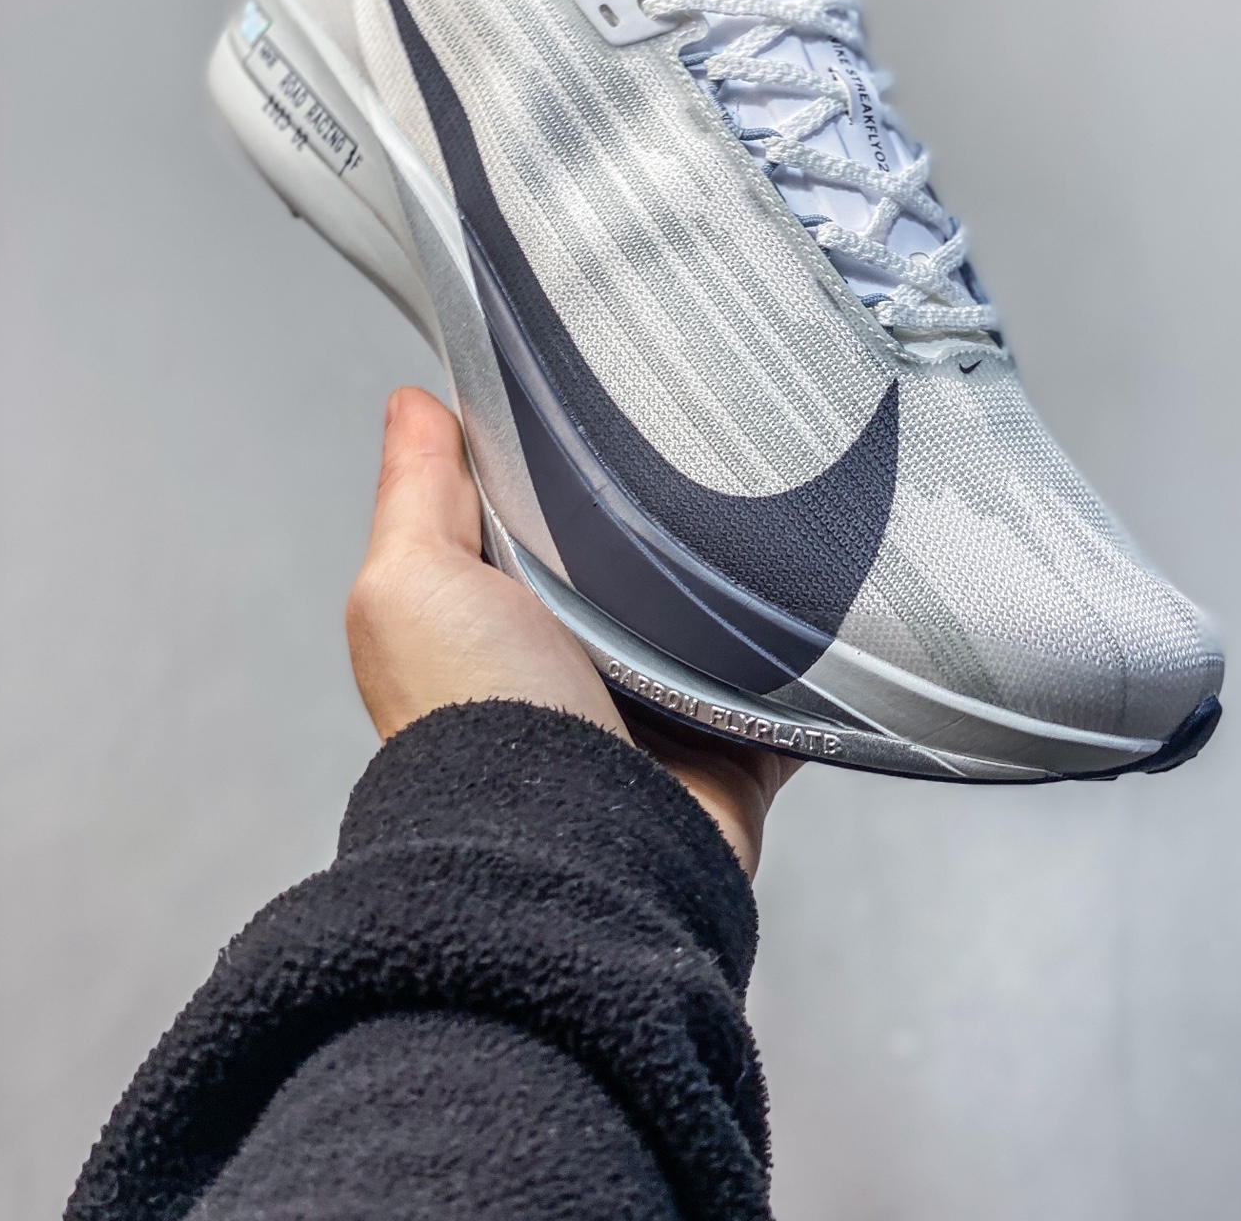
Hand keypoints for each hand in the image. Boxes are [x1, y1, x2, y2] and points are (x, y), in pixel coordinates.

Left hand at [346, 387, 797, 876]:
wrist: (570, 852)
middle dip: (667, 508)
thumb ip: (416, 492)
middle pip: (635, 555)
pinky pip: (792, 682)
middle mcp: (575, 661)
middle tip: (709, 437)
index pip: (533, 510)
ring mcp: (657, 705)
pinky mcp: (732, 743)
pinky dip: (812, 651)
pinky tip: (829, 596)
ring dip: (741, 575)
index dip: (558, 455)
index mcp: (497, 615)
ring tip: (777, 500)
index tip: (602, 387)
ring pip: (717, 611)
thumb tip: (413, 403)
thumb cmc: (473, 724)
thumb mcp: (411, 585)